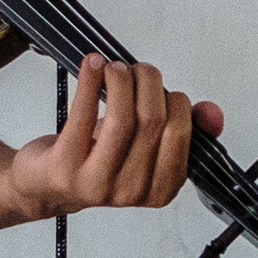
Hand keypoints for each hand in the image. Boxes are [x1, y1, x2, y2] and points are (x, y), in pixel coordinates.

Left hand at [4, 56, 215, 217]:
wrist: (46, 186)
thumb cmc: (98, 162)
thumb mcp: (146, 150)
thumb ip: (184, 130)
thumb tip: (211, 112)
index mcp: (159, 189)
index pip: (180, 136)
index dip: (176, 102)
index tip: (164, 89)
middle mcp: (130, 191)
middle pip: (153, 122)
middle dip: (150, 83)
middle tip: (139, 70)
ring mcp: (96, 182)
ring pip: (122, 119)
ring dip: (122, 80)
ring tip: (115, 67)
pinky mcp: (65, 167)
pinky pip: (83, 115)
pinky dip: (91, 82)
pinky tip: (93, 66)